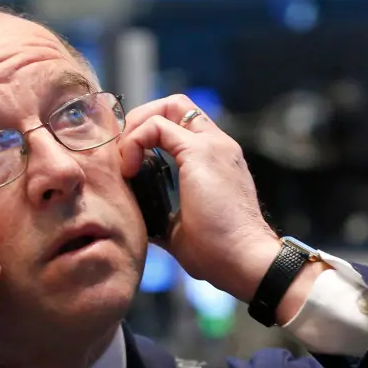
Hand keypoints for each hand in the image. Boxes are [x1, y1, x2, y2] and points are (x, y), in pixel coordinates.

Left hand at [119, 95, 283, 302]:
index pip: (181, 124)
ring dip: (137, 126)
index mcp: (216, 160)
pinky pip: (156, 127)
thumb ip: (162, 211)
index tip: (129, 164)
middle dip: (141, 120)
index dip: (149, 134)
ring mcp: (212, 145)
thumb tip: (138, 215)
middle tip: (122, 153)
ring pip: (168, 107)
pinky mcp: (200, 152)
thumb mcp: (180, 226)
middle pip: (175, 106)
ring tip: (124, 159)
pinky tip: (129, 170)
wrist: (244, 261)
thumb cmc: (218, 253)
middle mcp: (218, 145)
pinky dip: (134, 142)